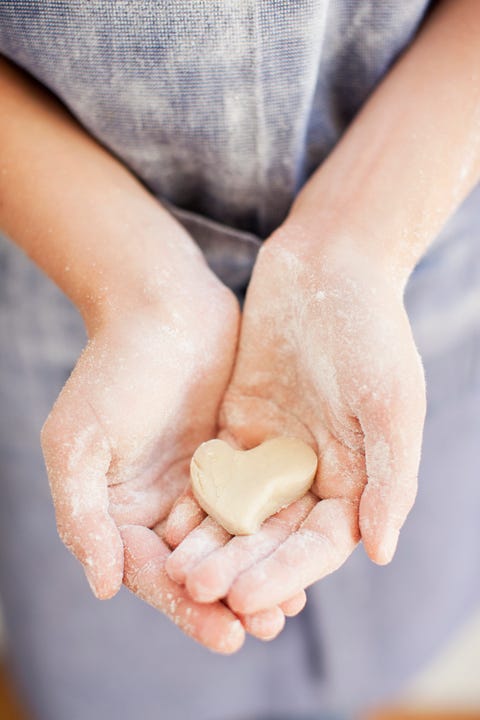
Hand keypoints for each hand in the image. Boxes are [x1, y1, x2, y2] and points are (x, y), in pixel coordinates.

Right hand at [40, 261, 282, 650]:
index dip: (186, 607)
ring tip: (292, 605)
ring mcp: (202, 481)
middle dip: (231, 599)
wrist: (162, 305)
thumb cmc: (113, 369)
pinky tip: (305, 549)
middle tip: (270, 627)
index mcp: (120, 509)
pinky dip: (277, 528)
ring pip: (233, 541)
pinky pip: (259, 501)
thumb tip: (104, 587)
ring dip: (259, 573)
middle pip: (198, 567)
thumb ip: (83, 515)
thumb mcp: (78, 441)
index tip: (227, 635)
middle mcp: (161, 503)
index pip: (152, 572)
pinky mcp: (237, 456)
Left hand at [165, 222, 425, 613]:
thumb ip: (390, 479)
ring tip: (176, 568)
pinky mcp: (241, 423)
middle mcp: (315, 471)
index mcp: (357, 476)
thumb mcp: (391, 403)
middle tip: (197, 590)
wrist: (329, 265)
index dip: (286, 574)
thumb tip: (381, 552)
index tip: (247, 598)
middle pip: (274, 535)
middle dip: (239, 565)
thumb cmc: (371, 330)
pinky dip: (197, 497)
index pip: (320, 543)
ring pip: (240, 509)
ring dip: (211, 540)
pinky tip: (169, 520)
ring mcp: (274, 448)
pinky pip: (216, 470)